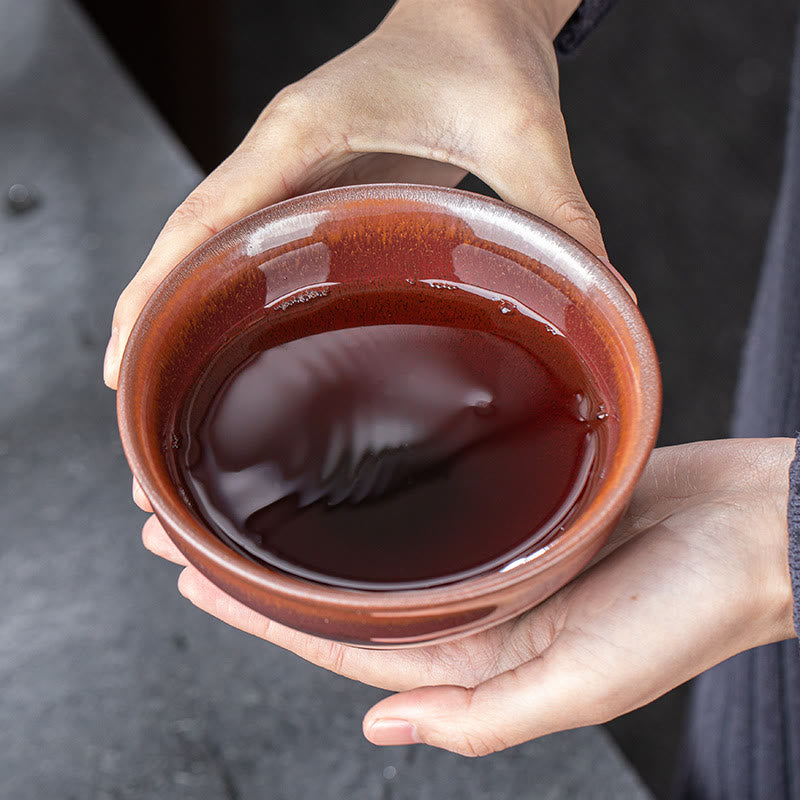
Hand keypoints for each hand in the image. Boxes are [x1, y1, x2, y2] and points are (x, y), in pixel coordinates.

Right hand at [103, 0, 624, 390]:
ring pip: (209, 241)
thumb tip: (606, 297)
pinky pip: (250, 237)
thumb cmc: (482, 51)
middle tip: (131, 391)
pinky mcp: (309, 183)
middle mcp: (280, 154)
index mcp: (306, 134)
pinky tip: (223, 327)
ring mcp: (288, 170)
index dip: (158, 285)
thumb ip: (561, 214)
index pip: (207, 215)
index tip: (126, 353)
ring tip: (158, 374)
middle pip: (188, 239)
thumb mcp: (524, 132)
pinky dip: (221, 282)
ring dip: (177, 301)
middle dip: (151, 310)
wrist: (471, 6)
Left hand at [142, 438, 795, 755]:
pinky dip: (377, 487)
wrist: (751, 530)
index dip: (255, 610)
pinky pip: (427, 500)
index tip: (187, 572)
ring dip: (305, 521)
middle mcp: (468, 603)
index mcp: (472, 651)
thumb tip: (385, 734)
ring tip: (238, 494)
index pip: (336, 635)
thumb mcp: (587, 681)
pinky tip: (344, 468)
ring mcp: (487, 552)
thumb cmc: (686, 610)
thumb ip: (486, 715)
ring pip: (373, 541)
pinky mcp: (512, 501)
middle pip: (339, 586)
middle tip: (179, 523)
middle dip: (256, 561)